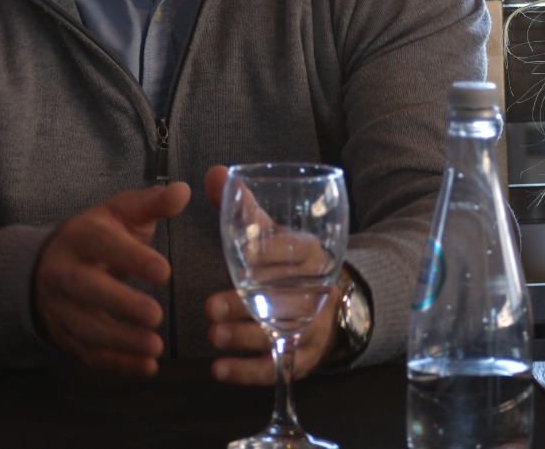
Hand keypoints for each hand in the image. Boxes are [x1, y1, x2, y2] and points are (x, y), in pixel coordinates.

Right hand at [33, 182, 190, 376]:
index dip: (131, 258)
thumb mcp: (120, 212)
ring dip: (120, 341)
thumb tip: (183, 191)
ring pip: (86, 327)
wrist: (45, 267)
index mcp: (81, 237)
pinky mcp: (67, 335)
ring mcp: (62, 308)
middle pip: (87, 290)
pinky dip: (117, 365)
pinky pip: (89, 354)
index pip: (102, 245)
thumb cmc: (97, 236)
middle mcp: (65, 273)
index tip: (164, 273)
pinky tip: (147, 368)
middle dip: (120, 305)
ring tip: (156, 347)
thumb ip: (152, 203)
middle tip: (156, 315)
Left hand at [204, 165, 342, 384]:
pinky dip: (247, 372)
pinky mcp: (302, 356)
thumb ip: (244, 209)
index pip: (294, 252)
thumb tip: (215, 172)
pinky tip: (219, 369)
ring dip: (245, 337)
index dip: (271, 254)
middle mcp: (317, 291)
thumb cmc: (291, 263)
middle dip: (246, 305)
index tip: (244, 256)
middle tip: (209, 306)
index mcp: (312, 254)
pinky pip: (277, 367)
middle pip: (284, 299)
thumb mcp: (274, 234)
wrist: (335, 300)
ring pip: (280, 335)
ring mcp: (312, 327)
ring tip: (213, 335)